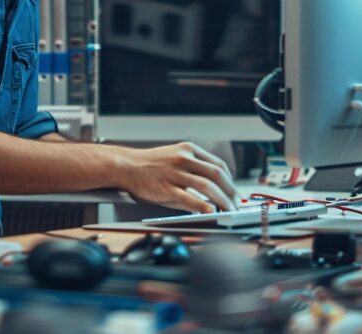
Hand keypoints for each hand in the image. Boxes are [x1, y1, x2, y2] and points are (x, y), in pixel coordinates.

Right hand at [113, 142, 238, 212]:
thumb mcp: (173, 160)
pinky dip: (203, 205)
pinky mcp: (167, 187)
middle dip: (231, 191)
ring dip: (222, 200)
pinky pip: (189, 197)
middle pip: (217, 175)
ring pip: (207, 186)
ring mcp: (176, 172)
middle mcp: (184, 158)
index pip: (218, 165)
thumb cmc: (148, 166)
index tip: (234, 191)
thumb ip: (192, 173)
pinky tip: (210, 211)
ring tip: (228, 210)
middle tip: (236, 204)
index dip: (230, 180)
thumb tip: (209, 192)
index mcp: (188, 149)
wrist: (125, 166)